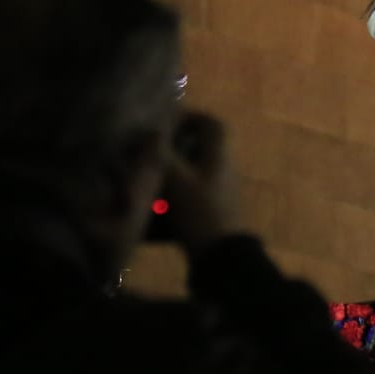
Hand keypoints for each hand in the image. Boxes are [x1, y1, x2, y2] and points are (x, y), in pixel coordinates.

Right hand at [158, 112, 241, 254]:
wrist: (221, 256)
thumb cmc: (200, 210)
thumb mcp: (176, 180)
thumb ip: (162, 154)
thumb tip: (148, 133)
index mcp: (220, 155)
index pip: (213, 124)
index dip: (192, 117)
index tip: (168, 123)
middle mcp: (225, 168)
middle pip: (205, 146)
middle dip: (179, 144)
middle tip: (155, 149)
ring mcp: (223, 190)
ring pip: (200, 169)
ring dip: (178, 168)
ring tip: (153, 174)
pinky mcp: (216, 210)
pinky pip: (197, 191)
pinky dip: (180, 190)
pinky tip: (160, 201)